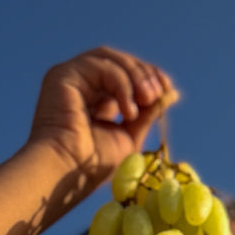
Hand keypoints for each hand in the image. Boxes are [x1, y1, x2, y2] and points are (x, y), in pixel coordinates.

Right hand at [26, 46, 179, 201]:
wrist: (68, 174)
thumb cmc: (92, 166)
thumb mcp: (129, 136)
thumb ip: (147, 112)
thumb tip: (171, 92)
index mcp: (93, 98)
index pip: (123, 74)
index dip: (147, 76)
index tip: (167, 88)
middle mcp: (80, 84)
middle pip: (118, 61)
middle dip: (144, 74)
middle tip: (158, 93)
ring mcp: (70, 77)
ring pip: (110, 59)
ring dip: (136, 75)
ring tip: (148, 98)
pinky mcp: (63, 75)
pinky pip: (101, 66)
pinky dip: (121, 83)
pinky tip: (128, 111)